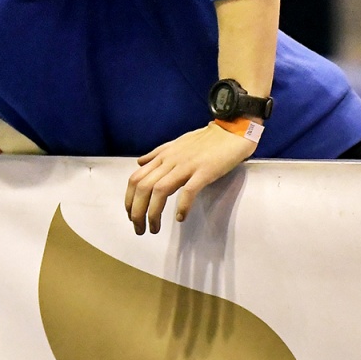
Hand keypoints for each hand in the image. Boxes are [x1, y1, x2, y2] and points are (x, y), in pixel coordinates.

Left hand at [124, 122, 257, 234]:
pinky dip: (182, 205)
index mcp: (163, 156)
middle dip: (137, 211)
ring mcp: (187, 166)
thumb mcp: (175, 144)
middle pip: (144, 187)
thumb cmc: (205, 139)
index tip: (130, 214)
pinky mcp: (205, 171)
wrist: (231, 130)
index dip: (129, 198)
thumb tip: (139, 163)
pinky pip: (189, 190)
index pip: (136, 178)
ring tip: (154, 229)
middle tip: (138, 229)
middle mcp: (170, 161)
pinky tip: (180, 217)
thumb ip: (156, 154)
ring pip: (160, 190)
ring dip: (153, 213)